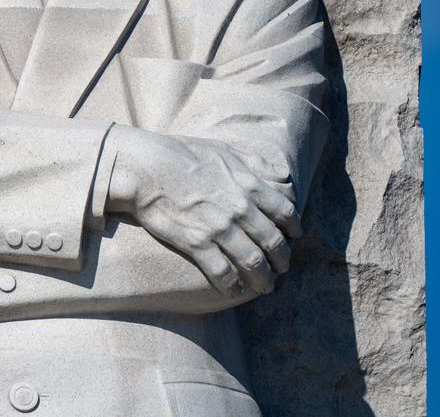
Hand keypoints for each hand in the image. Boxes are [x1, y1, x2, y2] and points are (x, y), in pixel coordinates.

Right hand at [105, 127, 301, 296]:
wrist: (146, 168)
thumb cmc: (182, 154)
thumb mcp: (224, 150)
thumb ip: (255, 163)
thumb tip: (281, 175)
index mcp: (248, 185)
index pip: (285, 212)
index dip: (294, 228)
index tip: (294, 237)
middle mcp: (239, 209)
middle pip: (273, 242)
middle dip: (282, 260)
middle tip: (282, 268)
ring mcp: (219, 228)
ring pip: (253, 263)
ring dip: (263, 279)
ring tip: (265, 287)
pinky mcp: (197, 244)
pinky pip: (222, 273)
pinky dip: (232, 286)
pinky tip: (234, 290)